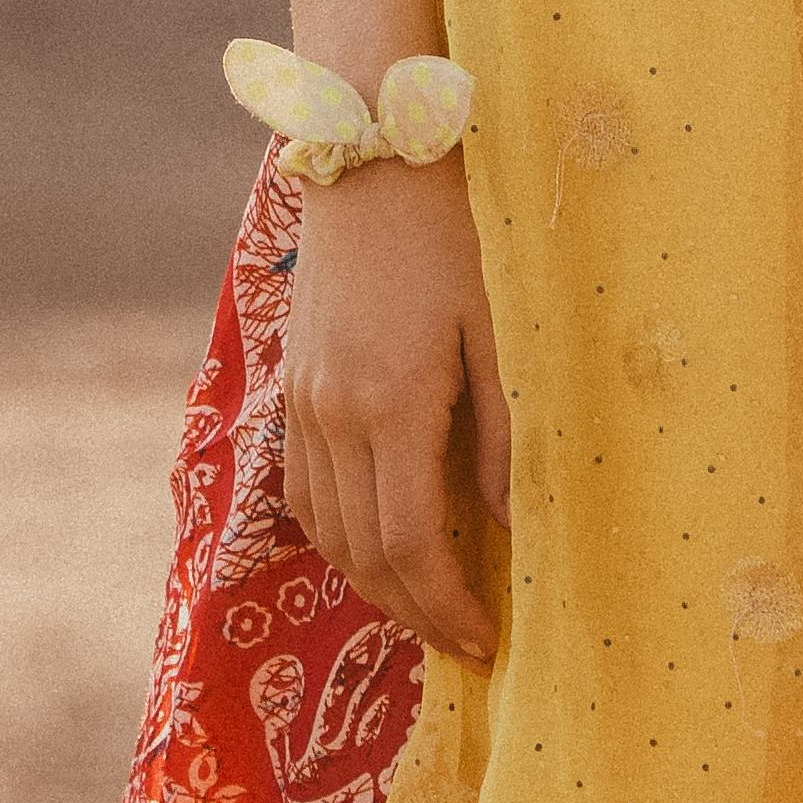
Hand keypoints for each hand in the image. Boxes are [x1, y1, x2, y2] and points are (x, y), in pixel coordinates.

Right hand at [280, 154, 510, 660]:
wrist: (373, 157)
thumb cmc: (455, 234)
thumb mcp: (500, 330)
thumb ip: (504, 434)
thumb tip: (508, 527)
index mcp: (391, 404)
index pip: (410, 543)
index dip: (446, 607)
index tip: (486, 642)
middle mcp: (334, 414)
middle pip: (364, 553)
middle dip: (414, 612)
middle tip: (462, 645)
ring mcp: (304, 400)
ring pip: (326, 530)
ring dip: (373, 584)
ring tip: (426, 609)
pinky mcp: (294, 385)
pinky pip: (303, 489)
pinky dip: (337, 536)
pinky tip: (374, 548)